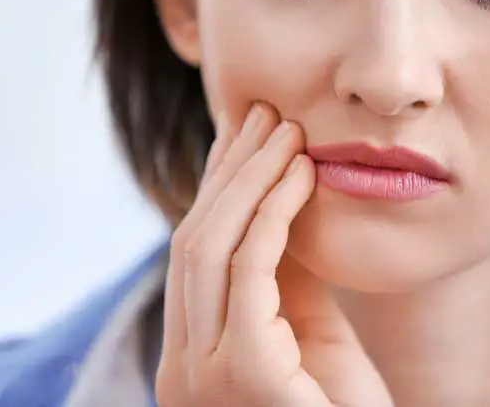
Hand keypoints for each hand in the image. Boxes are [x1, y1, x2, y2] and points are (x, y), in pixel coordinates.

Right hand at [155, 104, 392, 406]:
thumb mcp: (306, 332)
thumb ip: (284, 279)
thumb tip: (280, 202)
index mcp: (194, 355)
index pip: (194, 252)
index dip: (217, 186)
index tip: (243, 135)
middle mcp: (182, 366)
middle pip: (192, 240)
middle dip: (229, 171)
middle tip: (261, 113)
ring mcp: (202, 376)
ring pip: (209, 247)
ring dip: (249, 178)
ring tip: (284, 129)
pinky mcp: (242, 375)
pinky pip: (250, 271)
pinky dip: (273, 213)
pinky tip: (301, 174)